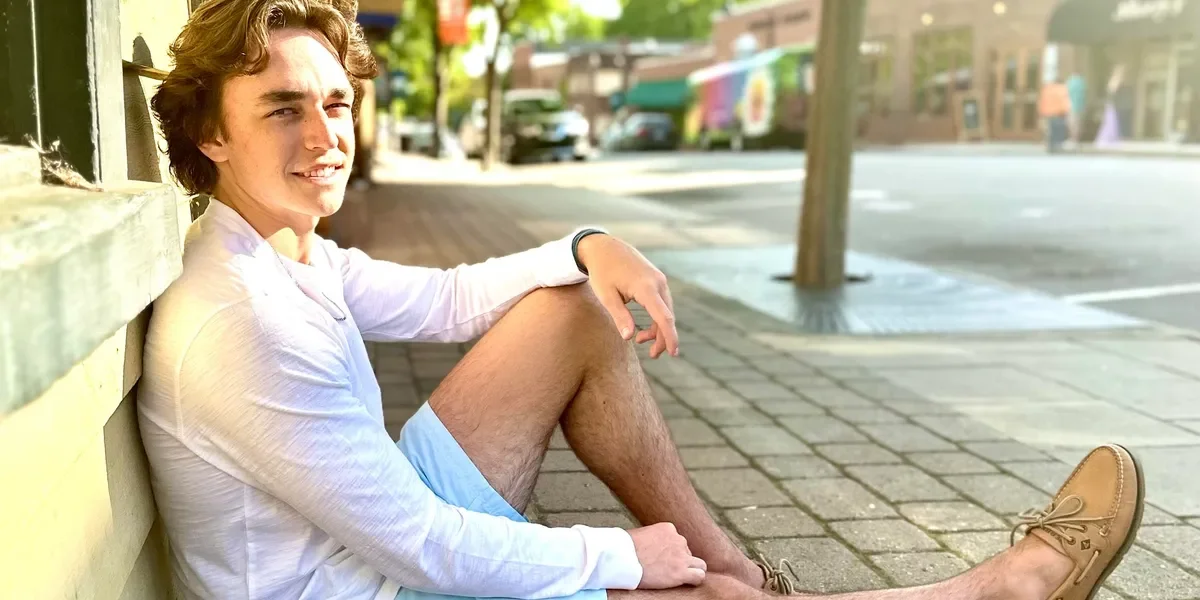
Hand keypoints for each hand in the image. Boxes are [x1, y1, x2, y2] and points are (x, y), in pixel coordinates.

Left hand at [577, 234, 678, 358]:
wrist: (604, 247)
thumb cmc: (602, 272)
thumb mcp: (606, 296)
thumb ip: (619, 316)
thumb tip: (629, 337)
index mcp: (646, 287)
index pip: (663, 316)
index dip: (669, 336)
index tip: (673, 353)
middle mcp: (658, 283)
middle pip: (667, 316)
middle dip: (662, 337)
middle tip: (651, 355)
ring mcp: (659, 280)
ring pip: (665, 310)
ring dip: (658, 328)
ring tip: (641, 340)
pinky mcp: (657, 280)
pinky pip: (661, 303)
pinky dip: (656, 317)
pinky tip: (644, 326)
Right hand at [629, 523, 705, 588]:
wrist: (622, 557)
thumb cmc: (624, 547)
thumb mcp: (641, 534)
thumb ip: (652, 538)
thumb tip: (650, 545)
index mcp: (668, 529)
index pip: (678, 541)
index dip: (672, 552)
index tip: (663, 559)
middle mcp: (678, 539)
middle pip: (687, 552)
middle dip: (680, 560)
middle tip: (668, 569)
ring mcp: (681, 556)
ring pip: (699, 564)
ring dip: (691, 570)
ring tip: (680, 577)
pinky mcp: (681, 572)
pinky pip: (699, 576)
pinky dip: (695, 580)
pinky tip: (688, 583)